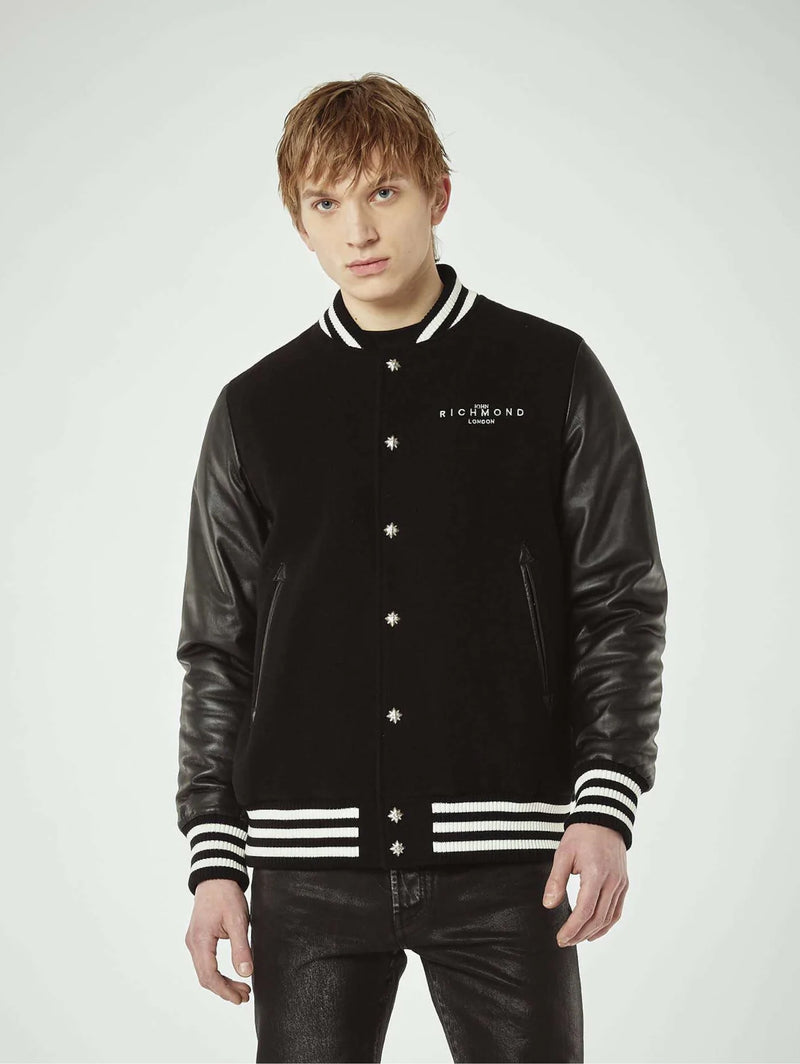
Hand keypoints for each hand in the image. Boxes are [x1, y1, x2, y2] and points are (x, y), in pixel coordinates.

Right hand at [185, 879, 253, 1003]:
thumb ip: (241, 948)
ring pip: (205, 971)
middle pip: (206, 977)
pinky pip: (205, 962)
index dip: (224, 990)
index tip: (240, 998)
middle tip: (245, 996)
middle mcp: (193, 943)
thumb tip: (246, 973)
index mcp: (200, 941)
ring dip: (222, 982)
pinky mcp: (198, 938)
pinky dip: (218, 972)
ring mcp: (194, 941)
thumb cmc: (226, 895)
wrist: (216, 876)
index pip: (209, 976)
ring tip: (242, 988)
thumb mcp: (238, 921)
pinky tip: (232, 974)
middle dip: (225, 989)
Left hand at [541, 823, 628, 945]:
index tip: (560, 938)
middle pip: (597, 918)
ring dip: (592, 932)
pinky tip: (594, 931)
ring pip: (609, 918)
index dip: (572, 928)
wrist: (604, 819)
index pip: (585, 910)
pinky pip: (617, 911)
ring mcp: (620, 884)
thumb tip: (548, 905)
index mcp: (596, 874)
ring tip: (575, 939)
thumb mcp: (563, 854)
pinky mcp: (623, 883)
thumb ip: (556, 880)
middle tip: (564, 941)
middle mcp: (612, 882)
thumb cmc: (581, 835)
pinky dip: (606, 924)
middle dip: (580, 934)